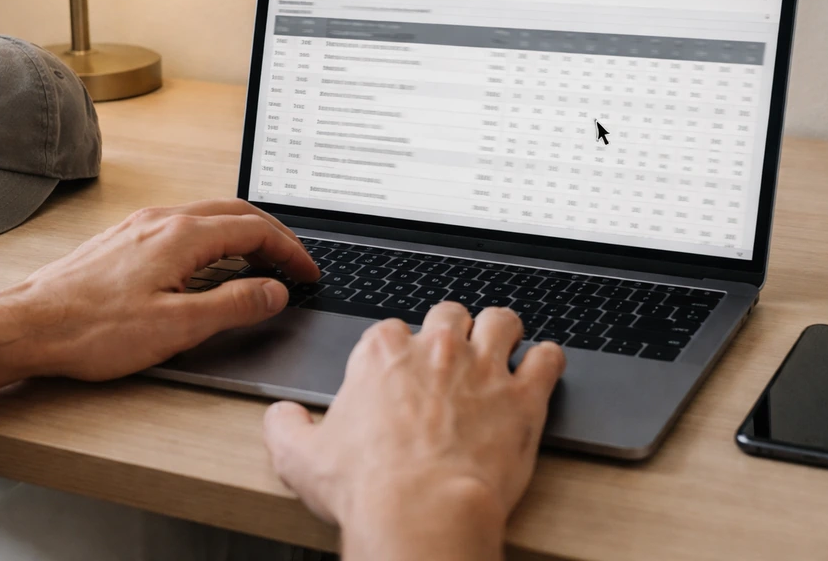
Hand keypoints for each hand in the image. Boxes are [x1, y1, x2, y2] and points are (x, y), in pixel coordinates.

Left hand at [0, 199, 319, 381]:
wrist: (26, 326)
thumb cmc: (92, 330)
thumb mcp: (177, 327)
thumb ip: (234, 305)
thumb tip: (274, 291)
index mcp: (182, 236)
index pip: (256, 229)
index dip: (290, 251)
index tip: (308, 273)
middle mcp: (163, 220)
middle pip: (236, 213)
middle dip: (273, 236)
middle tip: (294, 265)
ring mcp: (140, 225)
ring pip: (209, 216)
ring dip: (244, 235)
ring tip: (261, 264)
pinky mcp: (124, 239)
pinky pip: (184, 226)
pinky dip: (215, 239)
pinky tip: (210, 264)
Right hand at [263, 301, 565, 560]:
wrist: (422, 513)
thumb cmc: (368, 487)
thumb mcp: (300, 459)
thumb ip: (285, 428)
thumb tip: (281, 417)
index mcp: (382, 354)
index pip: (392, 329)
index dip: (398, 350)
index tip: (402, 370)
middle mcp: (435, 349)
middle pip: (449, 313)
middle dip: (451, 330)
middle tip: (452, 354)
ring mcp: (482, 368)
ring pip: (502, 320)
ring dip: (502, 331)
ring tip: (501, 344)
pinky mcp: (522, 397)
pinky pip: (546, 358)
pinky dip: (546, 360)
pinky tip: (542, 368)